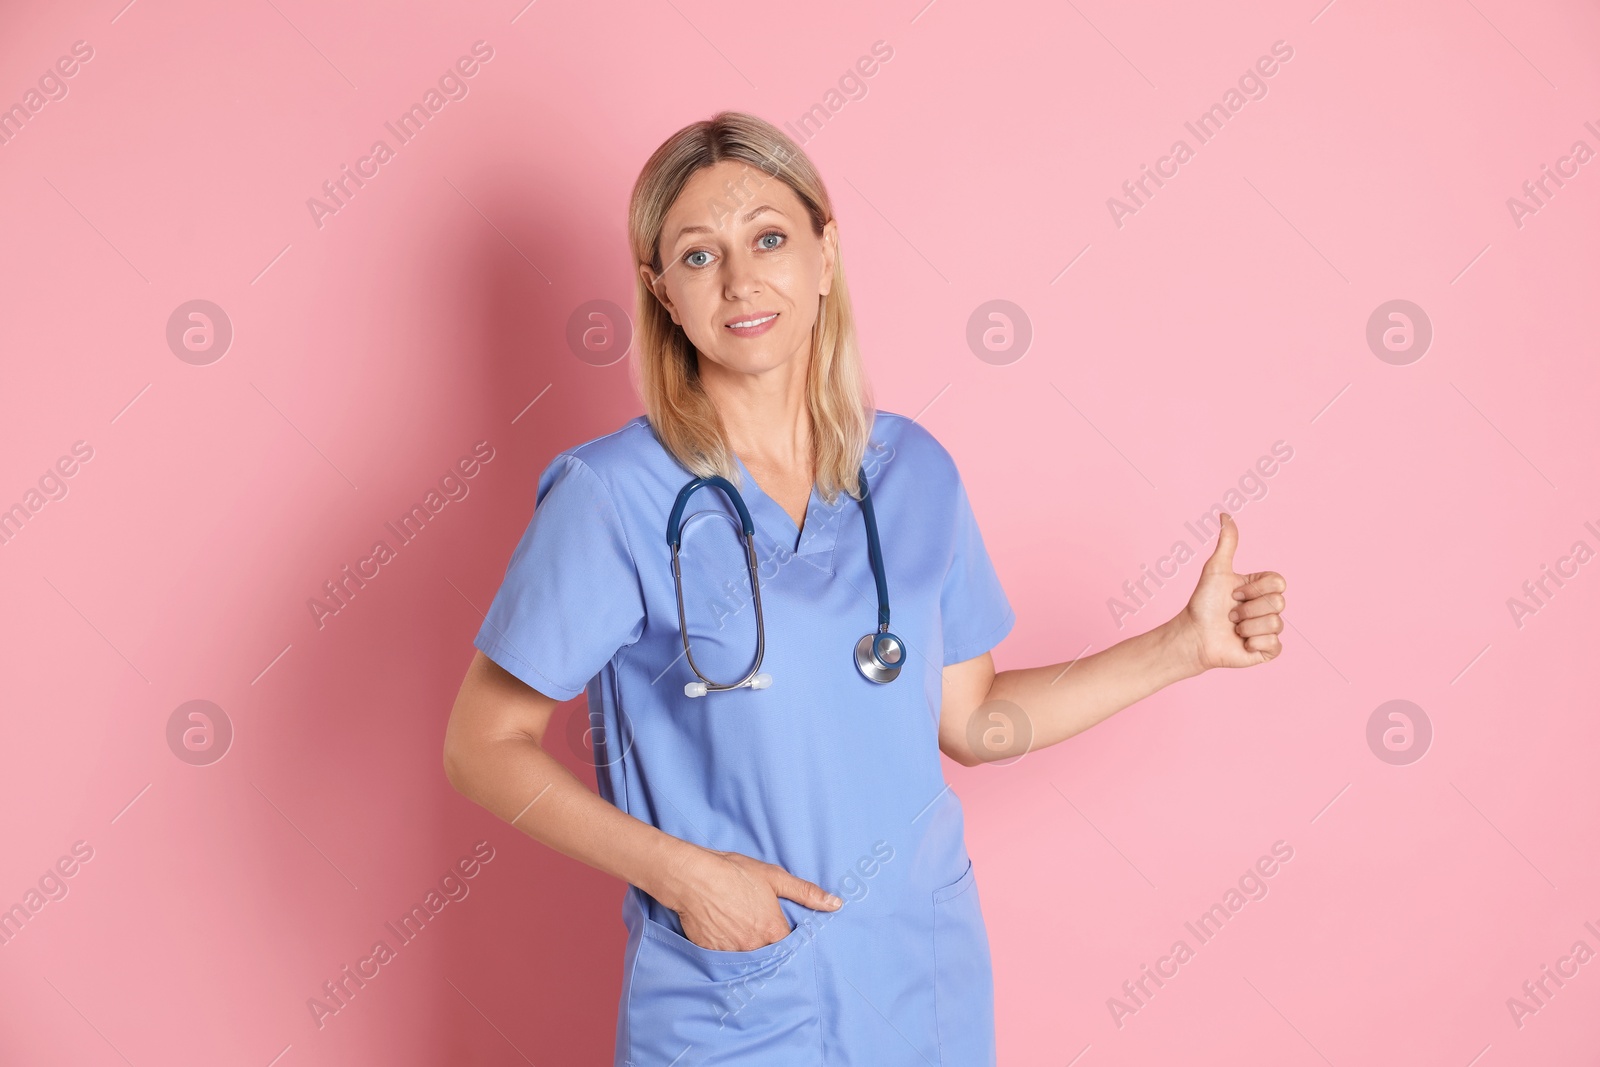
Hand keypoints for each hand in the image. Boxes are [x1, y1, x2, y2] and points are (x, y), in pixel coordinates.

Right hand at [657, 844, 841, 951]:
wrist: (692, 877)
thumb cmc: (733, 873)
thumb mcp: (774, 877)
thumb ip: (806, 893)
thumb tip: (836, 904)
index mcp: (772, 930)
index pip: (790, 946)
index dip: (788, 939)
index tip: (784, 931)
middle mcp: (754, 947)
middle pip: (769, 955)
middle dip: (768, 946)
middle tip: (759, 928)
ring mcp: (731, 952)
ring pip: (747, 958)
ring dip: (748, 949)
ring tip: (741, 930)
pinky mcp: (711, 954)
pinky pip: (725, 959)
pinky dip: (728, 950)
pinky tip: (724, 933)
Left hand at [1176, 513, 1286, 669]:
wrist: (1193, 635)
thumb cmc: (1202, 604)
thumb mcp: (1215, 569)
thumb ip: (1227, 542)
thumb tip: (1225, 514)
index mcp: (1261, 588)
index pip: (1279, 583)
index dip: (1255, 589)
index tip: (1234, 593)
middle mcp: (1268, 607)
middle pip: (1279, 603)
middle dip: (1248, 609)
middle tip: (1230, 613)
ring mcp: (1269, 629)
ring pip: (1275, 623)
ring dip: (1247, 626)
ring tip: (1233, 628)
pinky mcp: (1268, 650)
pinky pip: (1274, 644)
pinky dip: (1253, 643)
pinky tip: (1241, 643)